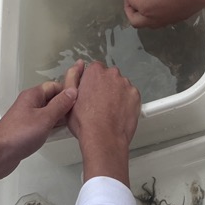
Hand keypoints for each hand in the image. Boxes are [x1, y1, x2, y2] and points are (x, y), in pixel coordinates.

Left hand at [0, 62, 81, 179]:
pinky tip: (59, 134)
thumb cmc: (17, 135)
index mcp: (33, 95)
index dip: (67, 91)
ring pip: (48, 113)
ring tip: (72, 123)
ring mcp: (28, 117)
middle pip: (52, 99)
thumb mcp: (45, 118)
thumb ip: (60, 104)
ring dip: (59, 118)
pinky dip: (52, 128)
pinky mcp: (27, 130)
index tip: (80, 98)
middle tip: (78, 112)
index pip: (55, 86)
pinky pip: (43, 124)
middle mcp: (30, 104)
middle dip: (65, 105)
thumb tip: (72, 91)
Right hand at [66, 62, 139, 184]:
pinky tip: (118, 113)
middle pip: (109, 76)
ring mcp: (125, 84)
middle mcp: (112, 74)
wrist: (103, 138)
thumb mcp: (70, 98)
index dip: (92, 83)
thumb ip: (73, 77)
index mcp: (95, 72)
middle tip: (99, 103)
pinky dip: (126, 102)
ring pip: (120, 86)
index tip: (91, 94)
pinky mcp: (135, 95)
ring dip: (116, 94)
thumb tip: (78, 66)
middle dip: (105, 86)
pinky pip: (130, 95)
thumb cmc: (85, 122)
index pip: (95, 70)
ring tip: (109, 111)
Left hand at [122, 0, 204, 27]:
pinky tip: (159, 3)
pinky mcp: (175, 20)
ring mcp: (164, 21)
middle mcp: (152, 18)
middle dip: (130, 10)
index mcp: (144, 7)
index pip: (131, 1)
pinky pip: (159, 21)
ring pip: (147, 23)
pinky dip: (154, 14)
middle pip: (134, 20)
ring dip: (142, 14)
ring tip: (145, 1)